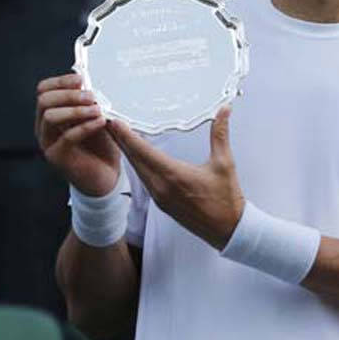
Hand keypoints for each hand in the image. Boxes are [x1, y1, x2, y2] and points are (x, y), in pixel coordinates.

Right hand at [35, 74, 119, 196]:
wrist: (107, 176)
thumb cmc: (102, 146)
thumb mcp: (97, 118)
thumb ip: (90, 103)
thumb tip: (89, 85)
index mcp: (52, 114)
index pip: (44, 91)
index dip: (60, 82)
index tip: (80, 79)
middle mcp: (45, 127)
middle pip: (44, 101)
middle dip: (69, 94)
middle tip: (91, 96)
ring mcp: (49, 142)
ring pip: (50, 117)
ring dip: (76, 109)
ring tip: (97, 110)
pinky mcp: (58, 156)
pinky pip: (67, 136)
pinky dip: (85, 126)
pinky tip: (101, 123)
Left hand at [105, 106, 244, 249]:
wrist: (227, 229)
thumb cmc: (226, 199)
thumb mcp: (224, 163)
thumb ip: (220, 134)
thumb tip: (223, 110)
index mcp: (173, 175)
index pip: (143, 151)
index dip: (126, 135)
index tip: (114, 122)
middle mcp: (161, 187)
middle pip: (134, 160)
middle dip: (121, 141)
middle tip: (110, 124)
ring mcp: (159, 197)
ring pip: (137, 171)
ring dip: (128, 153)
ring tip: (120, 137)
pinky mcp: (161, 203)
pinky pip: (144, 180)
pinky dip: (138, 166)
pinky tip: (138, 158)